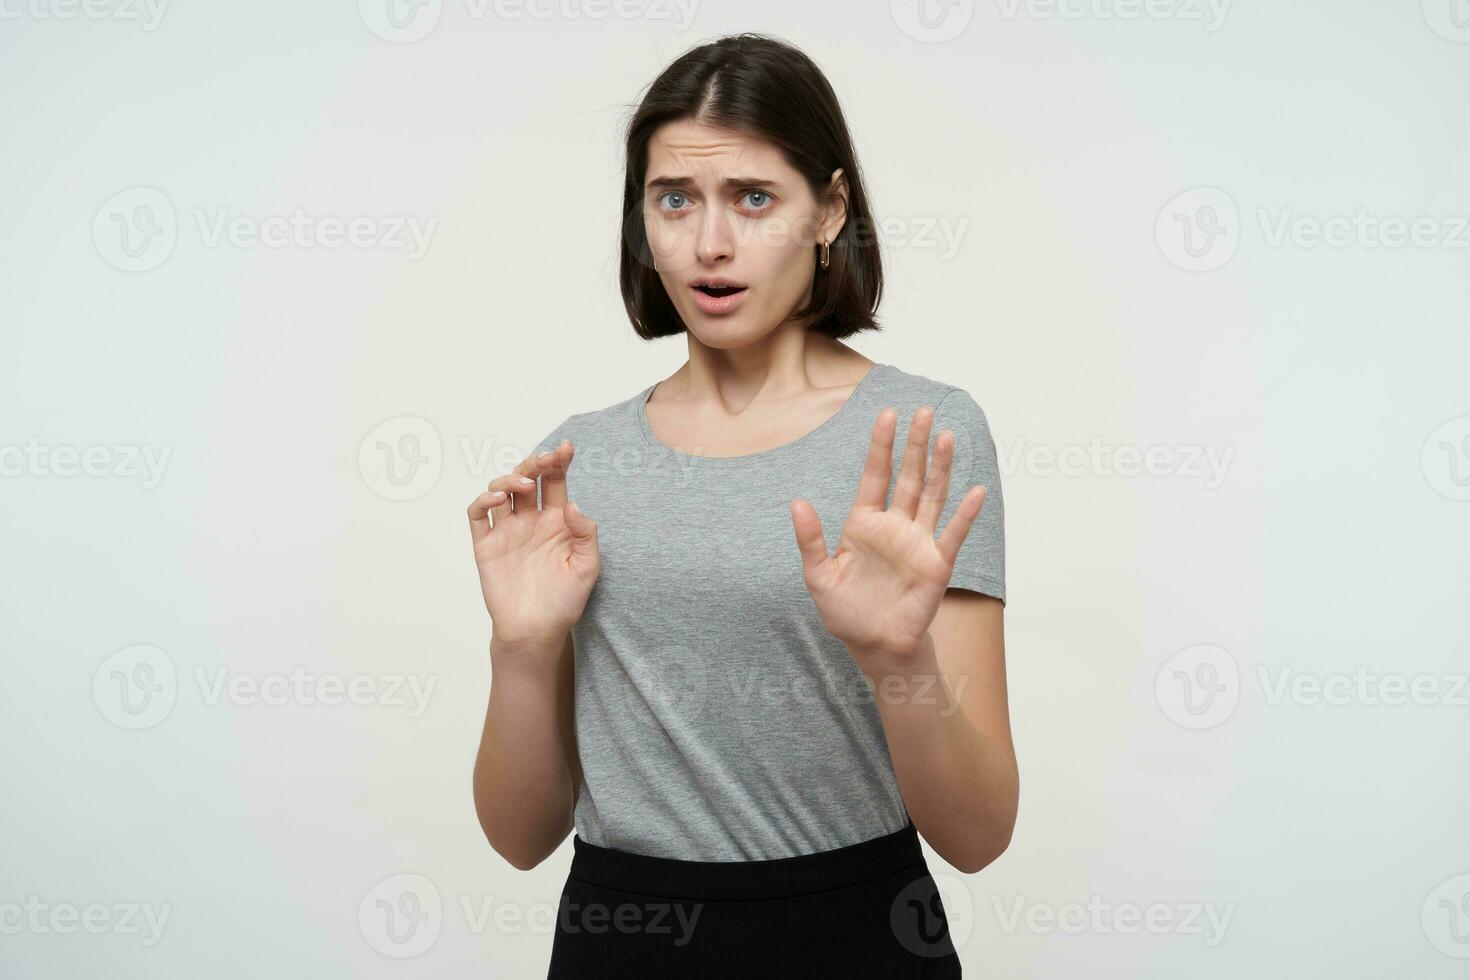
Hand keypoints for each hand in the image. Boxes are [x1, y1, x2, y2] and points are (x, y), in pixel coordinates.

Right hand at [467, 439, 599, 650]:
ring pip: (501, 490)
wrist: (536, 632)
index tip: (566, 448)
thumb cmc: (564, 602)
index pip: (556, 483)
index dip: (560, 462)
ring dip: (510, 478)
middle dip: (536, 463)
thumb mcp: (587, 568)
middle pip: (528, 479)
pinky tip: (497, 499)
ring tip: (525, 484)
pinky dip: (483, 501)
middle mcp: (530, 521)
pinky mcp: (486, 545)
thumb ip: (586, 535)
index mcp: (557, 522)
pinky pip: (478, 515)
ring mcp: (507, 531)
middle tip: (546, 459)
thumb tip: (573, 504)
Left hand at [790, 405, 985, 663]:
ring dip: (941, 467)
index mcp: (864, 523)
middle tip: (922, 411)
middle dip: (914, 445)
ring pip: (932, 496)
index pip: (875, 476)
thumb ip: (810, 541)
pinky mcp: (937, 564)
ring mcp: (918, 542)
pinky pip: (953, 534)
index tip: (887, 414)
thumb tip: (797, 503)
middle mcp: (894, 526)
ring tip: (947, 436)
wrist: (874, 646)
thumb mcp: (819, 576)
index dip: (881, 446)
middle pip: (908, 477)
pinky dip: (965, 514)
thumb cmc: (845, 612)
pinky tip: (976, 490)